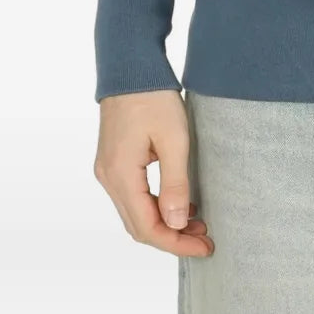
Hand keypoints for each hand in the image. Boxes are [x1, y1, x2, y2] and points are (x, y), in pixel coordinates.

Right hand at [93, 89, 214, 257]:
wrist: (131, 66)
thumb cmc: (153, 97)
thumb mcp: (173, 139)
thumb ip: (175, 183)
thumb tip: (176, 224)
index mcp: (120, 175)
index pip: (146, 227)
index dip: (176, 242)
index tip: (205, 246)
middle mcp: (108, 178)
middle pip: (138, 225)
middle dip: (172, 237)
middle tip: (205, 239)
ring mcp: (108, 170)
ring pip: (135, 213)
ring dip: (165, 222)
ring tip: (198, 224)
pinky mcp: (114, 161)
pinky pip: (133, 196)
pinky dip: (155, 206)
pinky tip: (179, 203)